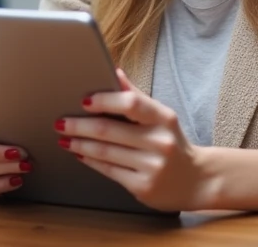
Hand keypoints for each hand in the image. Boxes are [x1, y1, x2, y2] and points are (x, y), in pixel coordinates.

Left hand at [57, 69, 210, 211]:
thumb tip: (115, 71)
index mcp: (163, 118)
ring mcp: (152, 166)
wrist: (197, 180)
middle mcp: (160, 142)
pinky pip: (109, 171)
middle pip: (109, 130)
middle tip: (60, 122)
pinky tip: (80, 154)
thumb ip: (137, 96)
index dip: (104, 100)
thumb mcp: (161, 117)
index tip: (83, 100)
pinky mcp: (143, 187)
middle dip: (79, 126)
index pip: (131, 103)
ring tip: (64, 138)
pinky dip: (90, 161)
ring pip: (105, 152)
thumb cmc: (173, 142)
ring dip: (79, 144)